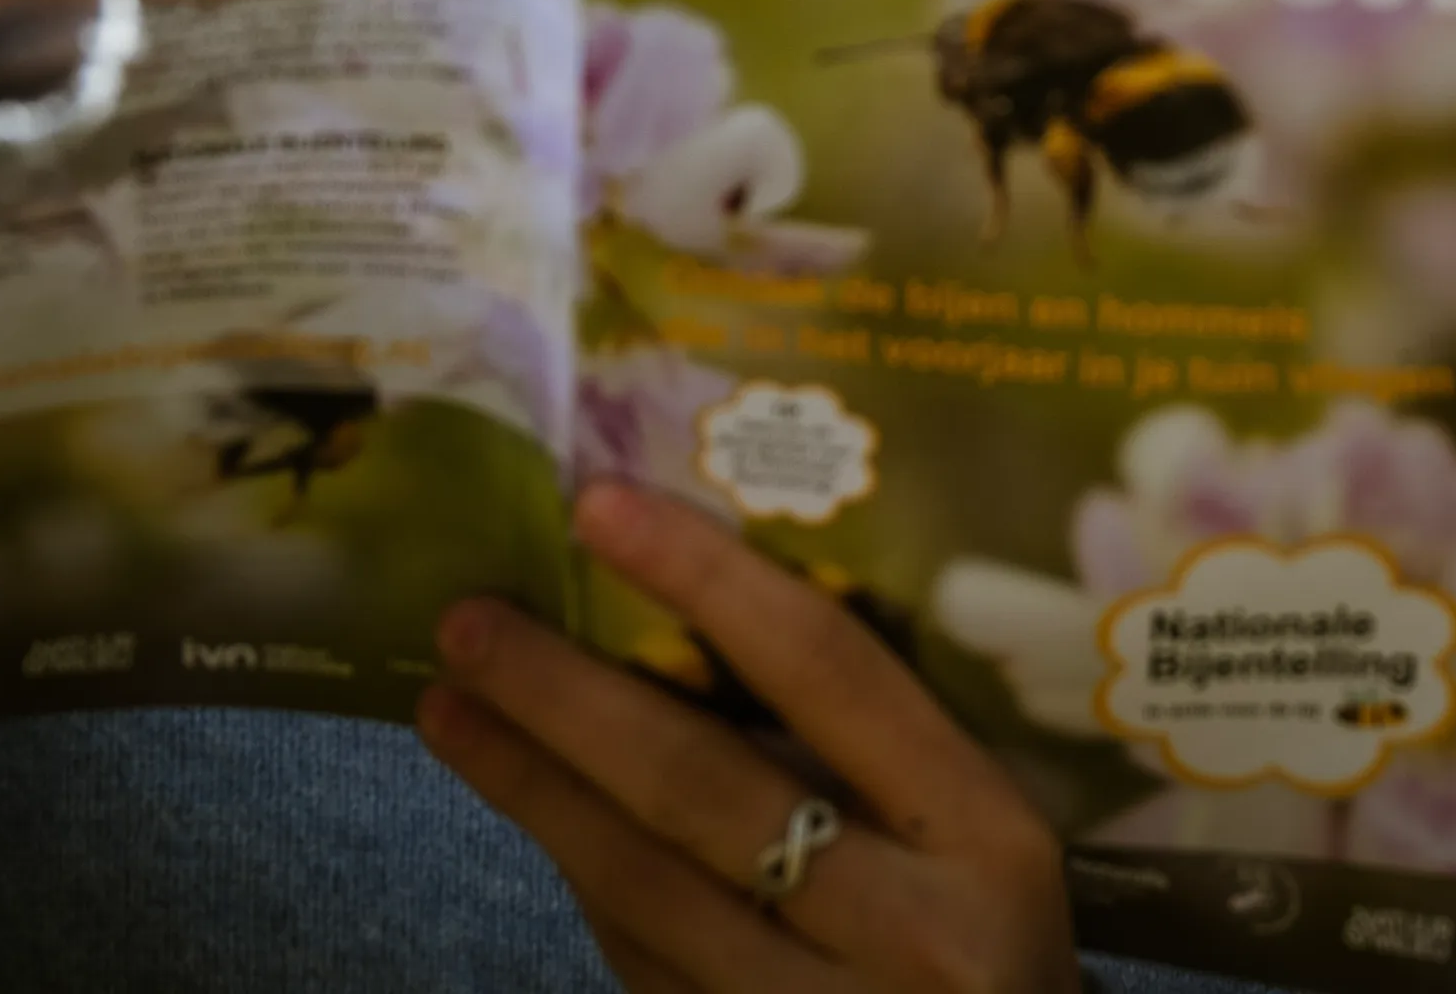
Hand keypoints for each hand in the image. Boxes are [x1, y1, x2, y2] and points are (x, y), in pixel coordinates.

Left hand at [419, 481, 1079, 993]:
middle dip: (564, 697)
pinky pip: (642, 962)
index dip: (707, 580)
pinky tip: (535, 813)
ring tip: (449, 711)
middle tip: (469, 622)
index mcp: (984, 838)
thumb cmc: (1006, 953)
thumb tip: (706, 624)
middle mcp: (905, 931)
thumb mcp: (989, 850)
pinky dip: (584, 878)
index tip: (601, 507)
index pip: (829, 674)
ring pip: (640, 889)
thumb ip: (883, 759)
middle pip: (699, 788)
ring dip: (531, 790)